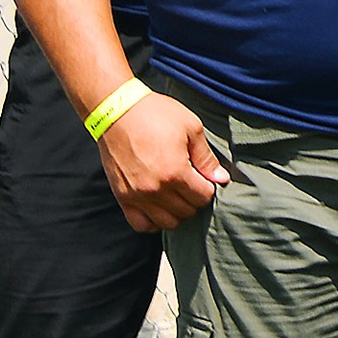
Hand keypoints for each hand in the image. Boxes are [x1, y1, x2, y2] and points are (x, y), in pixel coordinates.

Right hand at [100, 92, 230, 234]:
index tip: (203, 177)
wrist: (116, 111)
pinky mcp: (122, 198)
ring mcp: (137, 196)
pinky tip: (158, 206)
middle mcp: (155, 189)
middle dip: (195, 199)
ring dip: (178, 212)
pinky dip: (153, 221)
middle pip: (187, 211)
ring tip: (177, 195)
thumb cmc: (155, 114)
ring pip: (167, 223)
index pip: (203, 196)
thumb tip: (221, 178)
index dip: (208, 187)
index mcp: (175, 171)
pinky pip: (141, 225)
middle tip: (192, 184)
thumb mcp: (190, 127)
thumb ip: (206, 157)